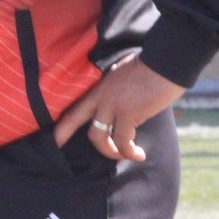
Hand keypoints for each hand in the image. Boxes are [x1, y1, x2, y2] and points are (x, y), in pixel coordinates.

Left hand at [52, 54, 185, 161]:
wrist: (165, 63)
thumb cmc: (150, 68)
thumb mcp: (123, 77)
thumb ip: (115, 91)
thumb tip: (120, 107)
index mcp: (99, 86)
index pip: (75, 104)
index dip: (62, 121)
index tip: (54, 134)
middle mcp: (100, 96)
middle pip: (75, 119)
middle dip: (63, 135)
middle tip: (58, 147)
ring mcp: (112, 105)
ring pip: (98, 137)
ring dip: (110, 151)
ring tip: (124, 154)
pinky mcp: (128, 114)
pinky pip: (123, 141)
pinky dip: (129, 152)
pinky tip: (139, 154)